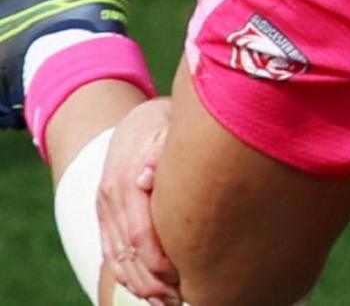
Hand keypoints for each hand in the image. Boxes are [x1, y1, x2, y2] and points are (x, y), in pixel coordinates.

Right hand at [97, 97, 181, 305]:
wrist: (136, 121)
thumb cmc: (165, 123)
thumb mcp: (166, 126)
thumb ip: (160, 149)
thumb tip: (145, 175)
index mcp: (125, 180)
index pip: (141, 233)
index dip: (162, 261)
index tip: (185, 278)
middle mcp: (110, 199)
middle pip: (129, 254)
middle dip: (156, 282)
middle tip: (186, 298)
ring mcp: (105, 211)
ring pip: (119, 260)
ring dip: (143, 286)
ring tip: (172, 302)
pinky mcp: (106, 219)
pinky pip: (112, 256)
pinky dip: (129, 279)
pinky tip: (151, 294)